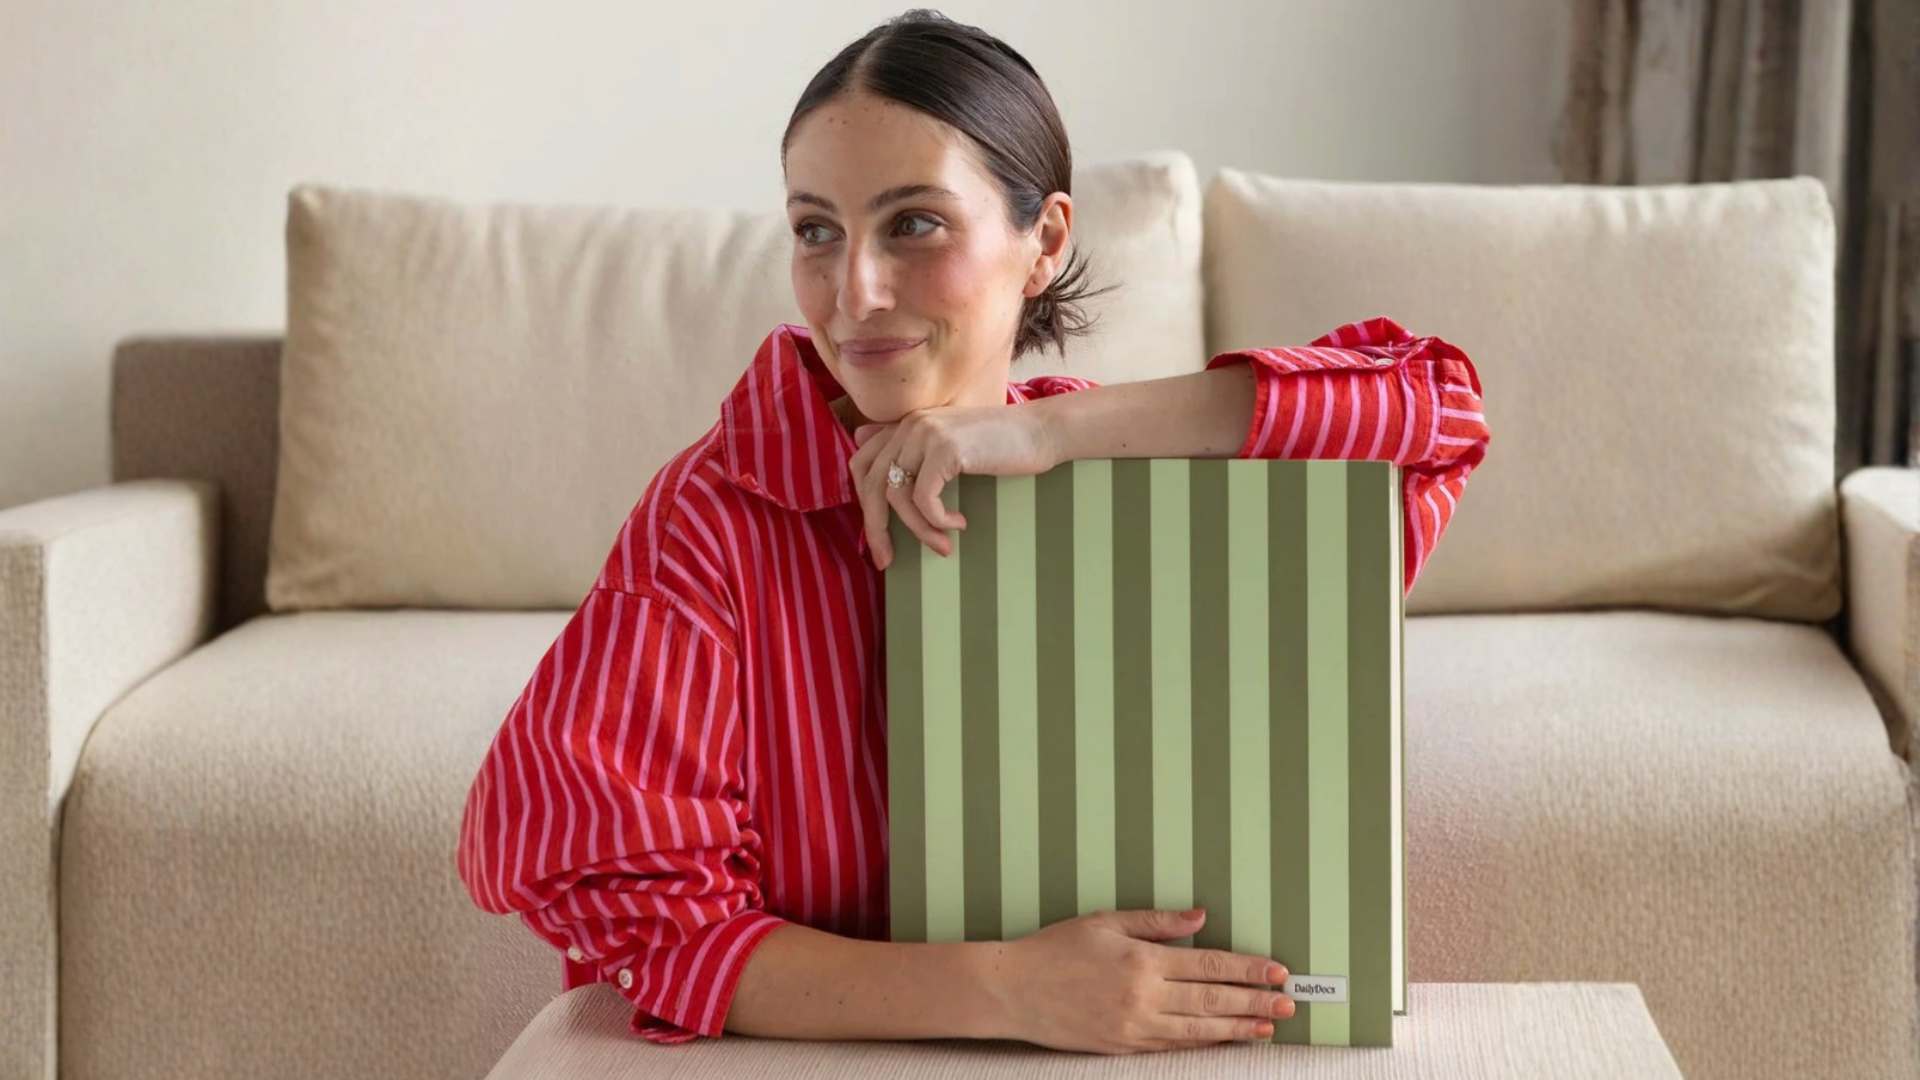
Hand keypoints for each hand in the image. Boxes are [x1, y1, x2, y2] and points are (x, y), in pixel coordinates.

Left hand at [849, 403, 1059, 569]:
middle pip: (872, 484)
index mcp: (907, 424)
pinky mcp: (946, 449)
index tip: (878, 540)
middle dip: (876, 528)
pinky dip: (937, 519)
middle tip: (888, 560)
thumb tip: (870, 458)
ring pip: (898, 496)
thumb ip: (914, 453)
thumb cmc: (1001, 446)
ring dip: (919, 530)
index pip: (861, 465)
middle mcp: (911, 424)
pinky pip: (924, 498)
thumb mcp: (950, 448)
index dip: (863, 505)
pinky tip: (959, 523)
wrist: (1041, 431)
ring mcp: (926, 433)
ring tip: (942, 545)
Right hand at [987, 907, 1294, 1053]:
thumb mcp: (1105, 922)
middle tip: (1287, 1004)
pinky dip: (1202, 1044)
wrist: (1013, 991)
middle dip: (1255, 1002)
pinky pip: (1172, 1047)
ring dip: (1237, 1028)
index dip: (1248, 969)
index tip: (1276, 971)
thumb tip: (1201, 917)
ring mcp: (1134, 1026)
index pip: (1210, 965)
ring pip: (1198, 1029)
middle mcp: (1144, 996)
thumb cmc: (1055, 949)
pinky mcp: (1122, 1048)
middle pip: (1213, 1000)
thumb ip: (1157, 922)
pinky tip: (1222, 1039)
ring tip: (1267, 1028)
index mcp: (1143, 960)